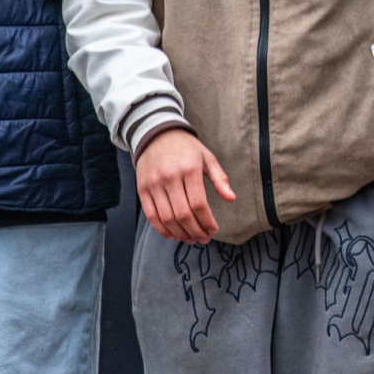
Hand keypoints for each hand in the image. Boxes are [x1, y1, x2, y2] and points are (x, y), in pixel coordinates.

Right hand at [134, 126, 234, 244]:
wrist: (156, 134)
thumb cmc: (186, 148)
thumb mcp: (207, 157)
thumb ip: (219, 178)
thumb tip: (232, 198)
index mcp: (189, 170)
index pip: (199, 204)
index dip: (207, 221)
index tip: (213, 230)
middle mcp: (170, 178)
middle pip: (183, 214)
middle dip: (195, 231)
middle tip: (203, 239)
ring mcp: (154, 185)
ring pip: (167, 218)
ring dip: (180, 233)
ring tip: (191, 239)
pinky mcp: (142, 189)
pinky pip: (151, 215)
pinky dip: (162, 229)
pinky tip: (173, 235)